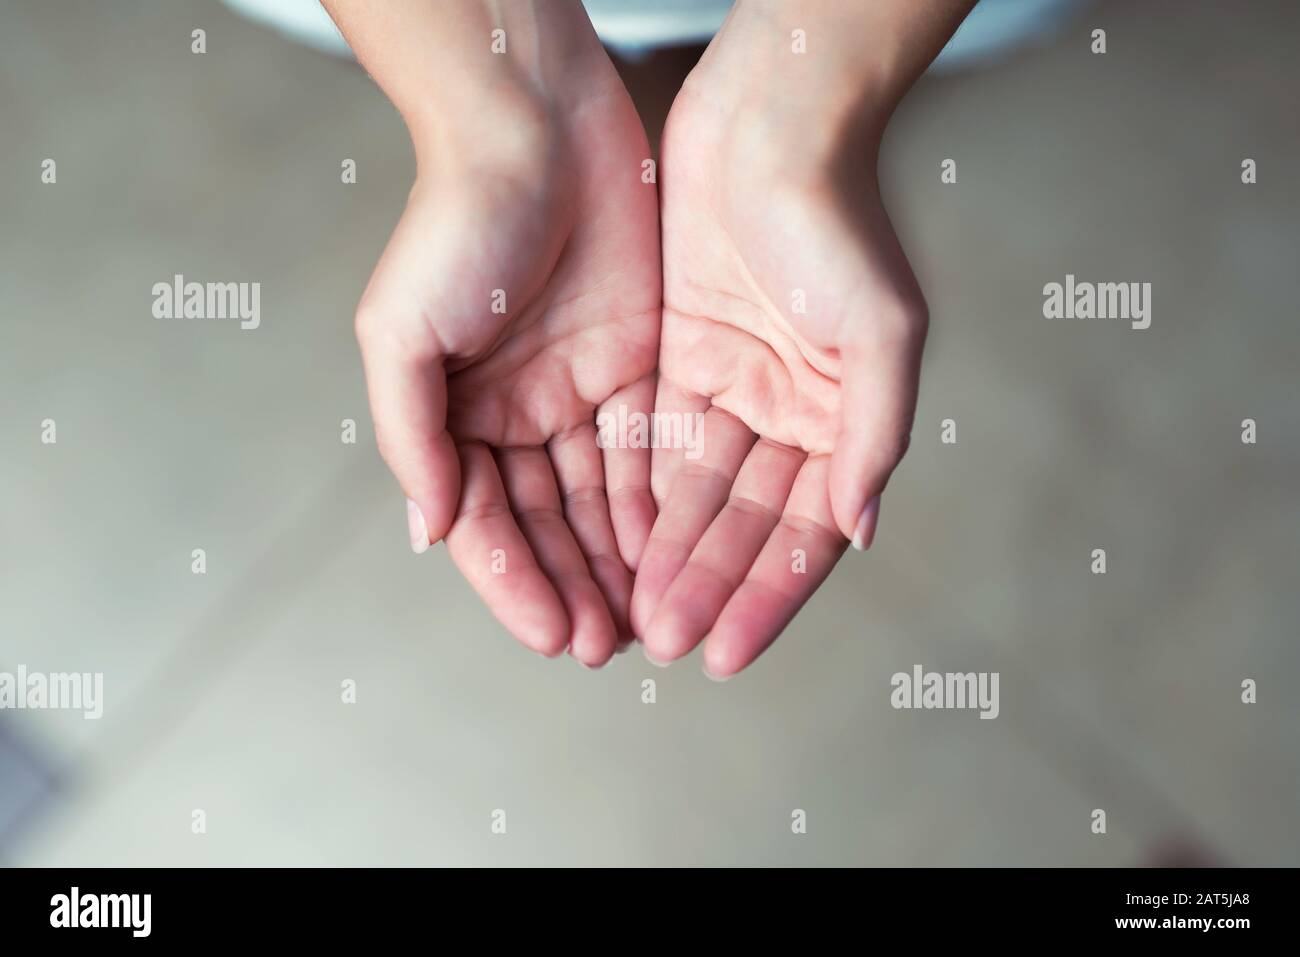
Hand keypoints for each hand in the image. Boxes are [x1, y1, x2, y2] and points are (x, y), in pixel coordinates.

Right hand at [337, 3, 660, 666]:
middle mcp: (516, 414)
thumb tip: (427, 533)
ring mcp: (577, 392)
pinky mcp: (637, 365)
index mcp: (454, 414)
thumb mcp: (401, 333)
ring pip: (601, 498)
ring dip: (619, 560)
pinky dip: (657, 504)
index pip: (485, 522)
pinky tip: (672, 552)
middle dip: (576, 585)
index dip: (517, 582)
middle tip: (609, 645)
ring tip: (646, 619)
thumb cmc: (457, 223)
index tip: (554, 635)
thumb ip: (413, 438)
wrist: (537, 127)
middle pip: (547, 522)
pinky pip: (649, 450)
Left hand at [631, 14, 931, 677]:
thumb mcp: (881, 330)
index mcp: (843, 415)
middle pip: (744, 522)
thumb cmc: (836, 216)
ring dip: (668, 554)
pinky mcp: (679, 356)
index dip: (768, 596)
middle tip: (664, 642)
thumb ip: (872, 435)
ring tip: (635, 613)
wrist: (768, 125)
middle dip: (705, 584)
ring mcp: (732, 387)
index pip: (805, 530)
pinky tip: (617, 543)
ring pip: (697, 492)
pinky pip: (657, 441)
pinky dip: (639, 494)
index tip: (729, 654)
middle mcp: (789, 411)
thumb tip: (859, 530)